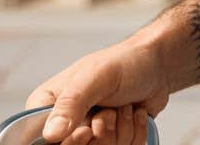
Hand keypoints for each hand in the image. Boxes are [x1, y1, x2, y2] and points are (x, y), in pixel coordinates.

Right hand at [27, 36, 169, 144]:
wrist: (156, 66)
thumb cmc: (125, 63)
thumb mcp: (96, 77)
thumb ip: (71, 103)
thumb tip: (51, 134)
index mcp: (48, 105)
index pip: (42, 140)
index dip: (68, 141)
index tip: (86, 131)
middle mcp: (65, 123)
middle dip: (101, 132)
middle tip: (110, 111)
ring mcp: (89, 134)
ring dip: (121, 131)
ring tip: (124, 107)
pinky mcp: (110, 141)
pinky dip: (134, 135)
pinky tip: (135, 114)